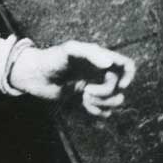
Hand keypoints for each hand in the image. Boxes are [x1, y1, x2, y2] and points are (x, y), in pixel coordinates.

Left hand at [8, 40, 135, 116]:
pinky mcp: (85, 101)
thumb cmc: (52, 58)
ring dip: (103, 103)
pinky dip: (97, 111)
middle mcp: (100, 75)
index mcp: (101, 60)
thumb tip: (110, 64)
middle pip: (120, 87)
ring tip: (84, 97)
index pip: (127, 66)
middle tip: (87, 90)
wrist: (34, 76)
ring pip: (115, 101)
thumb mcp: (71, 50)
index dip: (129, 76)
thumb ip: (91, 54)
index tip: (120, 84)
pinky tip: (82, 104)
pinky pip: (104, 112)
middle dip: (106, 92)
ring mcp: (94, 88)